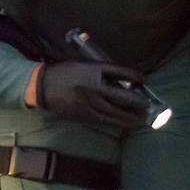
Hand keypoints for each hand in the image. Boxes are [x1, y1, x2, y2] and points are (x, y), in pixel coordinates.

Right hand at [36, 61, 150, 129]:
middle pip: (122, 96)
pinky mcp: (84, 115)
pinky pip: (104, 121)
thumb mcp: (84, 66)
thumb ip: (102, 72)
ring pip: (115, 112)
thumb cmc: (65, 73)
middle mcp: (94, 87)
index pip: (121, 72)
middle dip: (137, 101)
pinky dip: (116, 122)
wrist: (43, 86)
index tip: (143, 79)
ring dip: (130, 116)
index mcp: (94, 71)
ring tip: (141, 118)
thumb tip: (122, 80)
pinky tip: (125, 123)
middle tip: (147, 104)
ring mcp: (89, 103)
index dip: (135, 76)